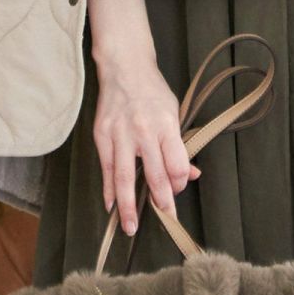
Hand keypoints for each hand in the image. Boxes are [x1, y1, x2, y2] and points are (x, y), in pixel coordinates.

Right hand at [87, 0, 199, 235]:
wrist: (124, 68)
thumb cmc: (153, 92)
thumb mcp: (175, 114)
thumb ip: (180, 146)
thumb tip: (191, 174)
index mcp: (166, 125)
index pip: (177, 165)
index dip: (180, 183)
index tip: (178, 189)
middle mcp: (144, 131)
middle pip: (155, 175)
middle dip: (161, 201)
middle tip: (166, 219)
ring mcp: (120, 134)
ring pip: (126, 177)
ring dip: (129, 206)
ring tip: (131, 226)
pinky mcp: (102, 135)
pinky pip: (107, 168)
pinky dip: (108, 189)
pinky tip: (110, 205)